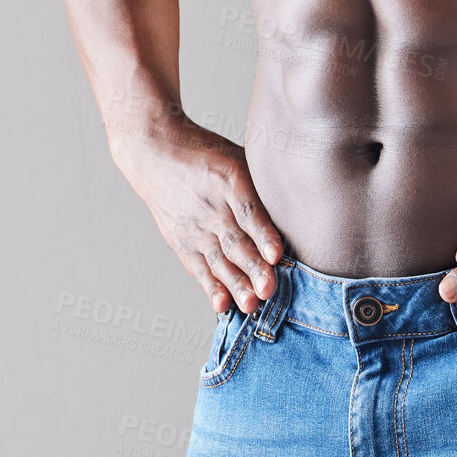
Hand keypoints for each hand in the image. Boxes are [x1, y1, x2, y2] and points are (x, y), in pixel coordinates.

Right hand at [110, 113, 282, 313]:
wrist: (156, 152)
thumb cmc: (207, 154)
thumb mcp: (237, 154)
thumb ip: (262, 180)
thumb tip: (300, 200)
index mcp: (229, 179)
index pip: (249, 211)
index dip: (263, 234)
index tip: (277, 254)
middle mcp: (212, 206)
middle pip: (235, 241)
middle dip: (253, 268)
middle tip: (269, 289)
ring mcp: (195, 226)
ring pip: (219, 260)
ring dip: (236, 285)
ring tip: (251, 304)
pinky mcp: (182, 241)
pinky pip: (198, 267)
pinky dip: (210, 287)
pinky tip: (222, 304)